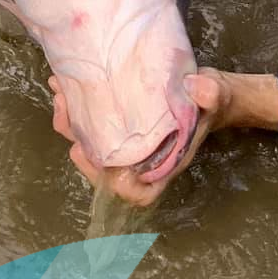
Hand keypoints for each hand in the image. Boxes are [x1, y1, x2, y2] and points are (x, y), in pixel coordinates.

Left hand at [46, 68, 245, 206]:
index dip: (117, 186)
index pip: (137, 191)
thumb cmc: (210, 103)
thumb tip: (198, 87)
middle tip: (66, 118)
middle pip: (103, 169)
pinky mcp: (116, 125)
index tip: (104, 166)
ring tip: (61, 96)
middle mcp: (140, 159)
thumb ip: (211, 95)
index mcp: (163, 163)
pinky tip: (65, 87)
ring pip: (90, 146)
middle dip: (80, 146)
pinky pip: (89, 126)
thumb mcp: (216, 97)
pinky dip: (74, 110)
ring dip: (70, 124)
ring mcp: (125, 143)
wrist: (204, 91)